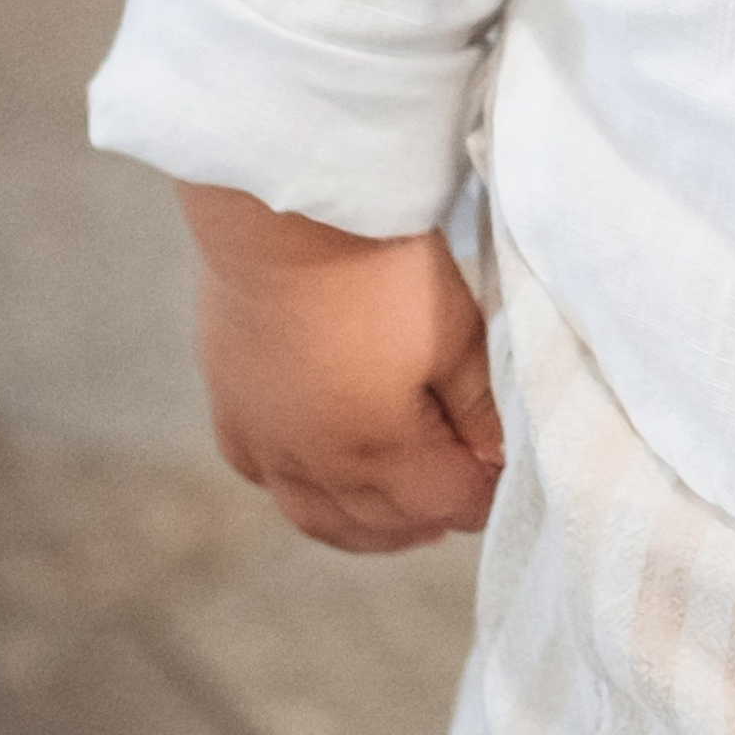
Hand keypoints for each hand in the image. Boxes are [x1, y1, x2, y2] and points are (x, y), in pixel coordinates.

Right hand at [181, 182, 503, 554]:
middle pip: (381, 520)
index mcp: (377, 448)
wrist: (285, 208)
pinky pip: (265, 478)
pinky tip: (321, 480)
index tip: (505, 481)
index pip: (446, 503)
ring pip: (316, 517)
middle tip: (461, 503)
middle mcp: (312, 462)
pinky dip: (302, 493)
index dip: (482, 496)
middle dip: (429, 517)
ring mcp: (262, 440)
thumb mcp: (456, 332)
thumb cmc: (381, 263)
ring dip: (365, 525)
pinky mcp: (229, 408)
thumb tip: (499, 462)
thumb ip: (480, 409)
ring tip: (401, 519)